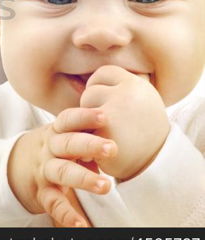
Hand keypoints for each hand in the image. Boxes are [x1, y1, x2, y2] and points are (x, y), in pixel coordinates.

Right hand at [8, 107, 116, 226]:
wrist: (14, 164)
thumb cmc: (54, 147)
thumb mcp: (63, 135)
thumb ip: (85, 134)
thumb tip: (119, 134)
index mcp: (56, 132)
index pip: (67, 120)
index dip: (84, 117)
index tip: (104, 117)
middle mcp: (49, 149)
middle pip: (67, 144)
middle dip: (89, 145)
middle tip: (112, 149)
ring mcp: (44, 171)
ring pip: (62, 172)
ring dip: (83, 178)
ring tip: (105, 186)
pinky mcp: (42, 193)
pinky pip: (53, 203)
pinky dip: (66, 214)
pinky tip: (80, 224)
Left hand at [80, 65, 169, 179]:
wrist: (157, 166)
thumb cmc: (144, 132)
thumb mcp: (140, 101)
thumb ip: (118, 88)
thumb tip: (88, 78)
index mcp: (137, 85)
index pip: (103, 73)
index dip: (100, 86)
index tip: (107, 101)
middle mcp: (127, 95)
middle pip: (91, 92)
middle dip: (94, 108)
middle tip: (112, 124)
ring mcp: (113, 114)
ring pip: (83, 111)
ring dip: (88, 124)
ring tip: (109, 135)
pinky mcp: (102, 134)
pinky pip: (81, 131)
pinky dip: (87, 140)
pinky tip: (103, 148)